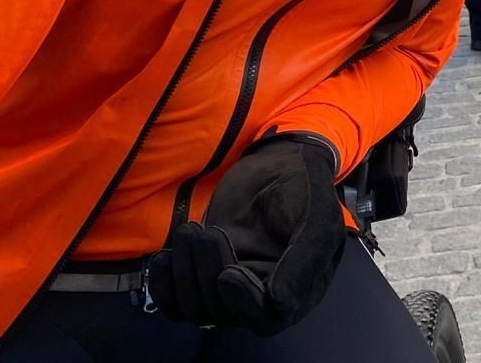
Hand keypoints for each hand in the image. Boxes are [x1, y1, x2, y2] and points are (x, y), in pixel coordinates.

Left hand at [146, 136, 346, 333]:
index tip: (228, 273)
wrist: (276, 162)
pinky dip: (164, 284)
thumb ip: (304, 257)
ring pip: (196, 308)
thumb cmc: (302, 186)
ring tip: (190, 231)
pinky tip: (164, 257)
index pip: (265, 318)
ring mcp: (231, 288)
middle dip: (208, 273)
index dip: (243, 303)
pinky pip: (176, 302)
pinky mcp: (204, 277)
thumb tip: (278, 303)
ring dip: (185, 272)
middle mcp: (264, 297)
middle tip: (206, 232)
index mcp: (298, 290)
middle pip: (225, 313)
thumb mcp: (317, 216)